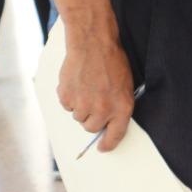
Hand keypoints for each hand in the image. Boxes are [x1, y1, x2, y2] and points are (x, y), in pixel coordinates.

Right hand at [57, 35, 135, 152]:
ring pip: (78, 117)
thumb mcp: (125, 85)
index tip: (103, 147)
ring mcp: (83, 105)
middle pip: (91, 128)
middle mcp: (103, 110)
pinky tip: (77, 83)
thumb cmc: (112, 61)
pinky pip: (66, 106)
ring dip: (81, 107)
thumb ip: (117, 105)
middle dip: (92, 118)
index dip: (108, 143)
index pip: (115, 135)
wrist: (93, 44)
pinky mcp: (67, 97)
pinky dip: (69, 97)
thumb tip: (108, 120)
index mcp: (122, 107)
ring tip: (87, 87)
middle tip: (94, 102)